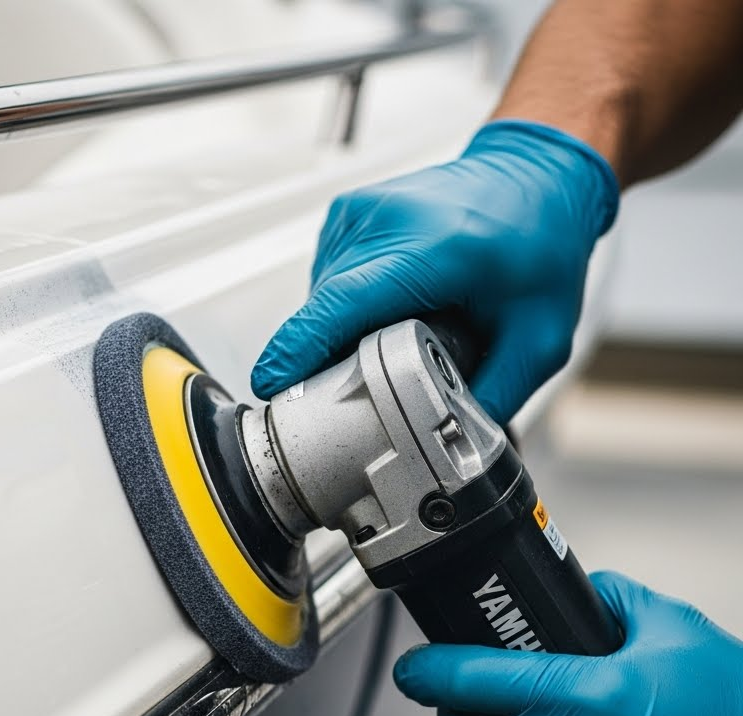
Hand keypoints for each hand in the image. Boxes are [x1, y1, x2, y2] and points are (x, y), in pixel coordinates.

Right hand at [251, 120, 617, 424]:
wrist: (537, 174)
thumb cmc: (541, 242)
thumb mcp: (539, 338)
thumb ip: (496, 396)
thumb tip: (453, 445)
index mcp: (432, 248)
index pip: (344, 303)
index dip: (302, 348)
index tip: (272, 383)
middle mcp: (385, 222)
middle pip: (327, 315)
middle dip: (340, 364)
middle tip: (383, 386)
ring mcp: (358, 215)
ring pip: (322, 303)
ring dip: (346, 336)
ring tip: (399, 335)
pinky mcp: (345, 219)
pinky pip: (326, 285)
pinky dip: (347, 311)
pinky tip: (389, 310)